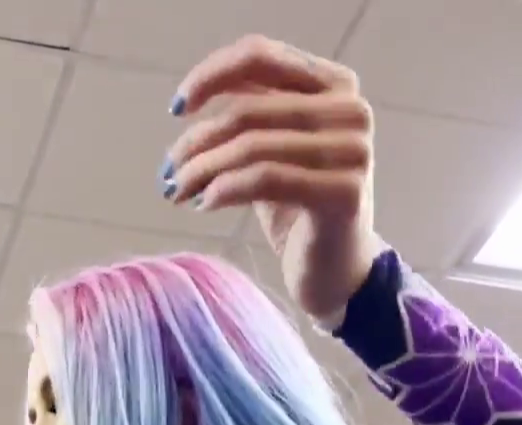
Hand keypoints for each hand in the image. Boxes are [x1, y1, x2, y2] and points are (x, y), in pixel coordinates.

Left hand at [165, 36, 383, 321]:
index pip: (261, 57)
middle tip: (169, 173)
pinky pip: (264, 179)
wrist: (336, 270)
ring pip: (251, 146)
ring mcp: (352, 151)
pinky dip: (223, 189)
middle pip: (248, 110)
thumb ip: (248, 113)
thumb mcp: (271, 148)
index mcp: (335, 84)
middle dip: (197, 142)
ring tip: (178, 191)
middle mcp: (350, 110)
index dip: (210, 75)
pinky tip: (203, 204)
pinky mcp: (343, 192)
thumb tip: (188, 100)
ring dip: (201, 170)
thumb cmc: (298, 206)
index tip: (177, 108)